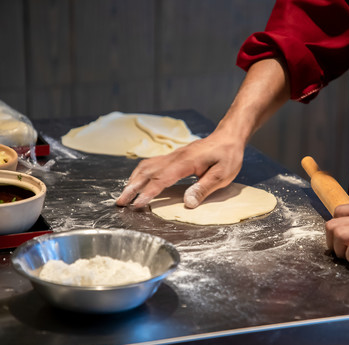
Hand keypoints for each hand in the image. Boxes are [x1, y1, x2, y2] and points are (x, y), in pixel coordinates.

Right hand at [116, 129, 244, 208]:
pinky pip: (151, 163)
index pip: (162, 179)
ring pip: (146, 166)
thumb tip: (187, 203)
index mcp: (185, 162)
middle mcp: (174, 157)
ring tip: (124, 194)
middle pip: (147, 172)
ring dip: (133, 180)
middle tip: (120, 202)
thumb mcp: (222, 175)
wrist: (228, 137)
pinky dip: (140, 173)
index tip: (137, 204)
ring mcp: (172, 155)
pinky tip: (137, 180)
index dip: (148, 192)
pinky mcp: (173, 156)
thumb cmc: (228, 155)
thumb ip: (204, 188)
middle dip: (132, 188)